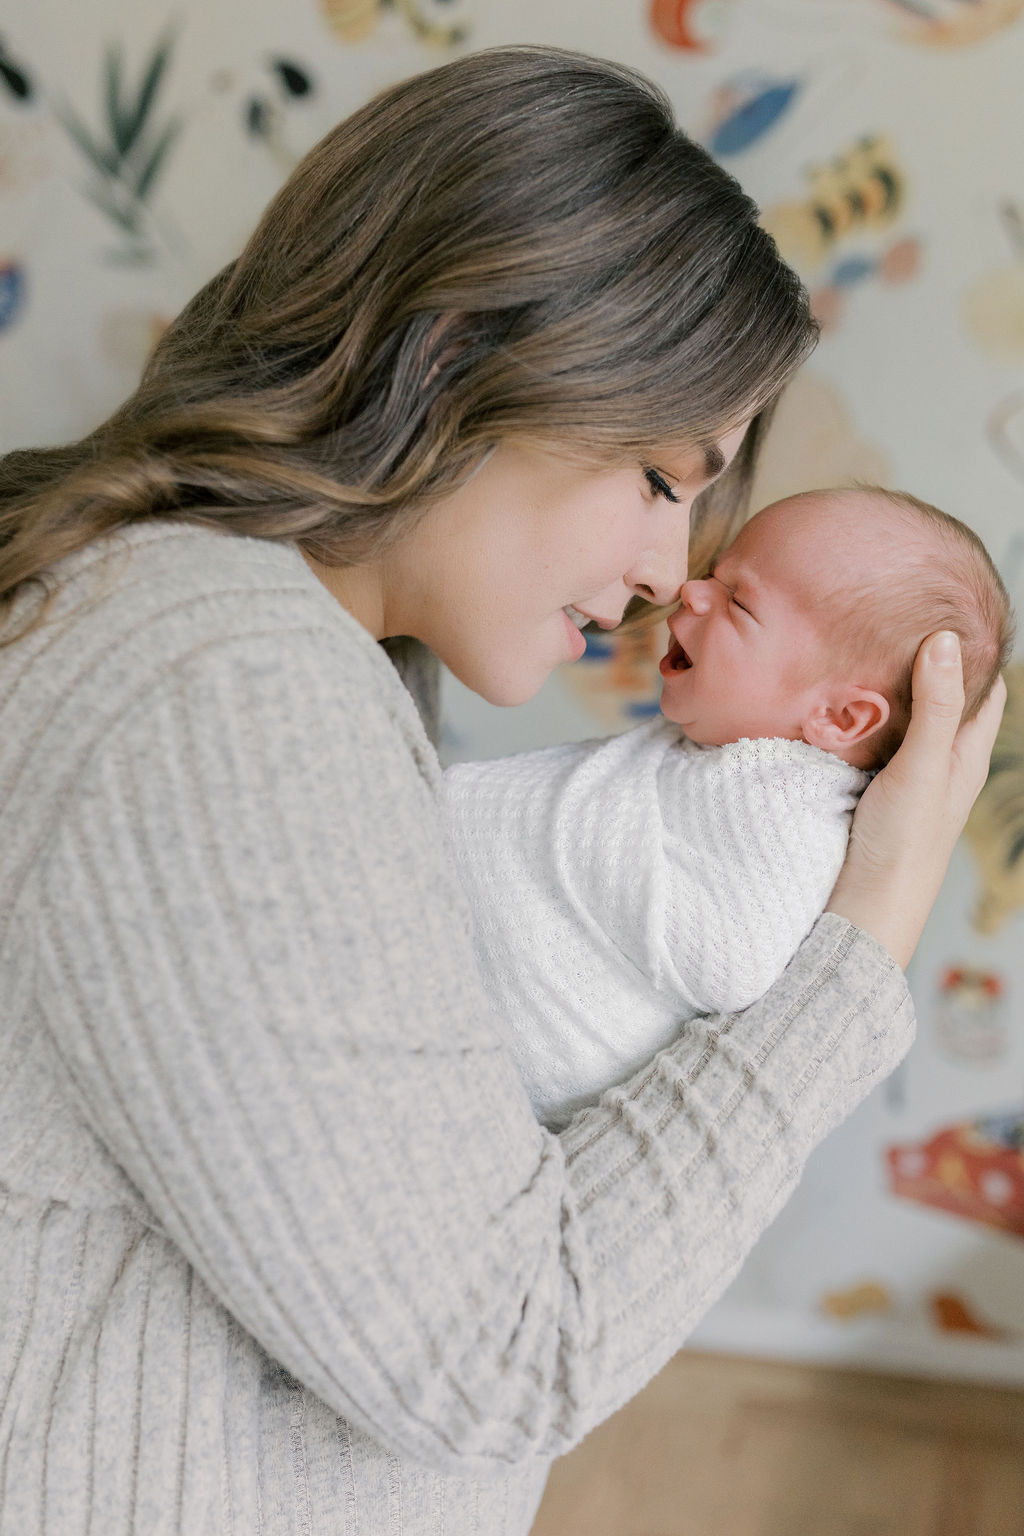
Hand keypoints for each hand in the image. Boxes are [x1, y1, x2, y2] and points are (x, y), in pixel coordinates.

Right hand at [825, 631, 1006, 968]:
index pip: (985, 690)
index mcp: (966, 756)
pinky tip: (839, 703)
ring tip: (868, 649)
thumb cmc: (904, 845)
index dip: (977, 651)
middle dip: (930, 662)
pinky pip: (872, 742)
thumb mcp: (923, 766)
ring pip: (905, 721)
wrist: (865, 909)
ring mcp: (905, 780)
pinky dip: (863, 717)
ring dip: (892, 690)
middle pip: (943, 701)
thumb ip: (934, 705)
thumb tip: (947, 639)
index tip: (954, 611)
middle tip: (902, 620)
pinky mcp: (871, 792)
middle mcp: (940, 765)